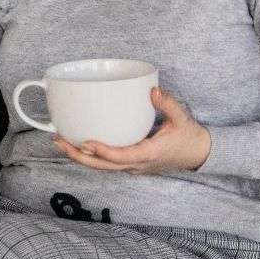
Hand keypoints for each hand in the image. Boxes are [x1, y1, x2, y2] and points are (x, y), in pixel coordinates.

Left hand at [57, 87, 212, 174]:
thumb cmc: (190, 137)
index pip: (121, 157)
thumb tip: (153, 90)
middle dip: (79, 156)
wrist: (200, 155)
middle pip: (104, 166)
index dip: (102, 152)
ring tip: (61, 142)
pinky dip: (92, 156)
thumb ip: (168, 104)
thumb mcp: (182, 119)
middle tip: (59, 141)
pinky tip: (79, 144)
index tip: (85, 142)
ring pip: (103, 167)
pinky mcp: (132, 165)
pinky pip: (108, 164)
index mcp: (149, 154)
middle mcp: (138, 165)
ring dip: (82, 157)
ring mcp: (134, 167)